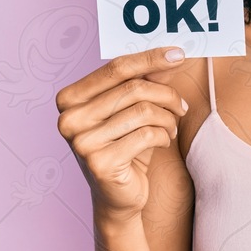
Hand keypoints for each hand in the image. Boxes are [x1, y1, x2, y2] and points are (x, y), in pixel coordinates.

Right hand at [56, 47, 189, 222]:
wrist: (118, 196)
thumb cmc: (126, 145)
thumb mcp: (134, 109)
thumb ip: (145, 80)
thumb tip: (170, 54)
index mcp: (70, 99)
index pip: (115, 68)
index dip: (150, 58)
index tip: (178, 54)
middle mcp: (69, 119)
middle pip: (133, 89)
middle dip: (166, 94)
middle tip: (181, 106)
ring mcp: (81, 142)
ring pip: (143, 111)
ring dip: (167, 118)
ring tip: (171, 127)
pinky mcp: (99, 163)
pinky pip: (147, 135)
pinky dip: (163, 136)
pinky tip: (162, 141)